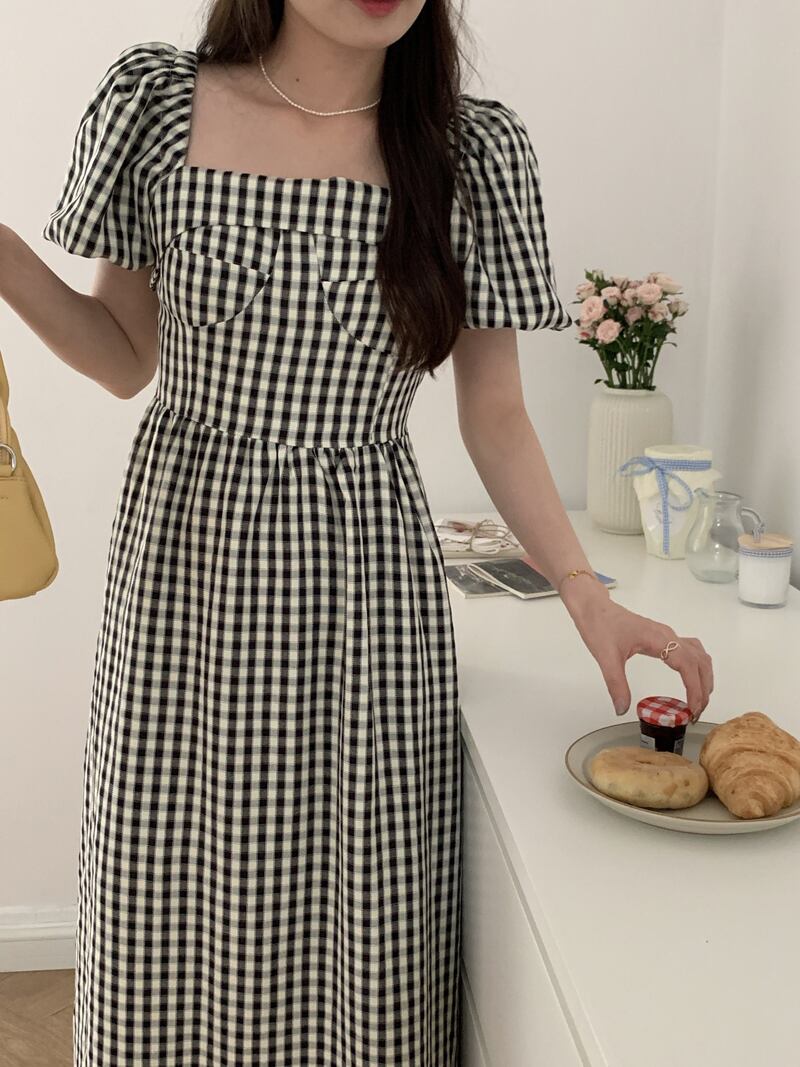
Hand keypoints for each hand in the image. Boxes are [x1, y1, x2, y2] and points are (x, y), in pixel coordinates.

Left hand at [564, 590, 713, 720]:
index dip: (695, 688)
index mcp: (658, 639)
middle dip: (703, 687)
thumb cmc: (600, 626)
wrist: (593, 607)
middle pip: (699, 661)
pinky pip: (690, 651)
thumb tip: (622, 709)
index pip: (687, 665)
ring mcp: (667, 635)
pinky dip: (696, 667)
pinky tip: (691, 679)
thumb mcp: (606, 657)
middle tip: (698, 711)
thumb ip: (616, 684)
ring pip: (698, 655)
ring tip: (699, 699)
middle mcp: (668, 635)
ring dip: (703, 676)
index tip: (694, 708)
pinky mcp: (662, 637)